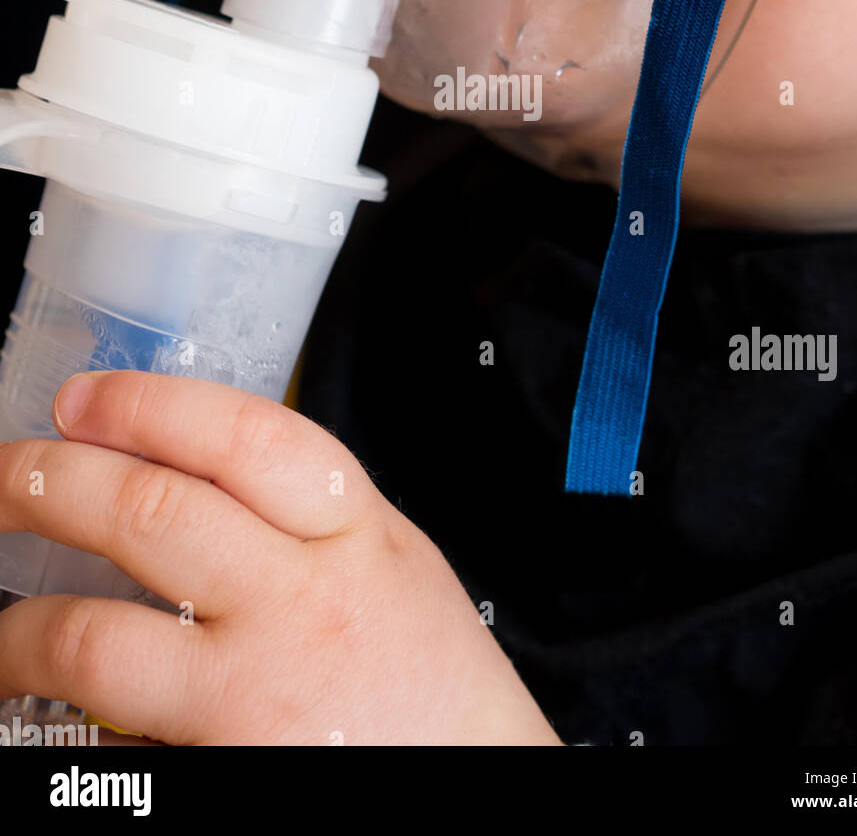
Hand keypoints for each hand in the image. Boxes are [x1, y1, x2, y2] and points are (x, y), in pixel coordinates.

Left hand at [0, 370, 562, 744]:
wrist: (478, 790)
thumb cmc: (438, 684)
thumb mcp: (396, 563)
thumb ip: (311, 514)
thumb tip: (200, 469)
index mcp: (355, 535)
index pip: (241, 438)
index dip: (147, 406)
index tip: (83, 398)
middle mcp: (302, 604)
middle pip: (150, 515)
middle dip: (51, 481)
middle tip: (5, 472)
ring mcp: (254, 695)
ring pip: (96, 638)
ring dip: (20, 628)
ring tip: (0, 627)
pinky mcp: (219, 769)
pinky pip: (113, 743)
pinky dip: (72, 727)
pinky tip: (53, 714)